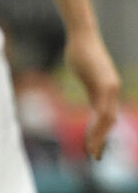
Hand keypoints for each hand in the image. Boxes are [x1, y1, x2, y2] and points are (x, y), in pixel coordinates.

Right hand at [65, 30, 120, 160]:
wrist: (82, 37)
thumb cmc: (80, 52)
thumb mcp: (85, 76)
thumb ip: (90, 89)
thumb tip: (91, 99)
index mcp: (107, 89)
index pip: (107, 117)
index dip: (101, 133)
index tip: (94, 147)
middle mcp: (112, 90)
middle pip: (110, 121)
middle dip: (102, 140)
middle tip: (95, 155)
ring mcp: (109, 88)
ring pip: (108, 119)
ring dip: (99, 137)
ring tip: (92, 151)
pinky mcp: (103, 85)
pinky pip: (102, 111)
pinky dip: (97, 127)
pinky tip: (91, 137)